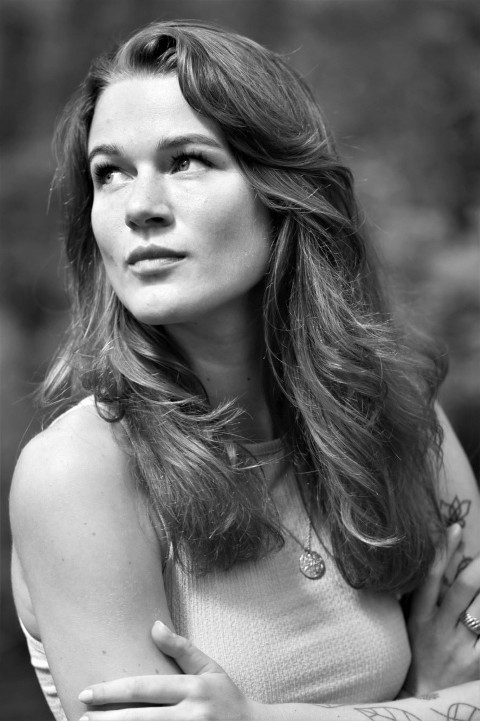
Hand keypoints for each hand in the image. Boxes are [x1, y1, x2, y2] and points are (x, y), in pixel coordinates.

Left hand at [78, 621, 264, 719]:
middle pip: (142, 718)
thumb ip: (181, 648)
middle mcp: (192, 714)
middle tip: (80, 716)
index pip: (147, 688)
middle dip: (108, 719)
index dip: (114, 691)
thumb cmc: (227, 697)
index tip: (87, 693)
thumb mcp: (210, 668)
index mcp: (194, 688)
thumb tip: (154, 625)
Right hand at [404, 523, 479, 694]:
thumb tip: (444, 556)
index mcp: (420, 616)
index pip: (430, 576)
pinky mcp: (478, 664)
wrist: (425, 698)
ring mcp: (460, 647)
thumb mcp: (416, 623)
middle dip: (478, 567)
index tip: (456, 528)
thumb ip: (431, 593)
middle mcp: (439, 628)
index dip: (443, 550)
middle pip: (462, 588)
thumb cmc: (420, 654)